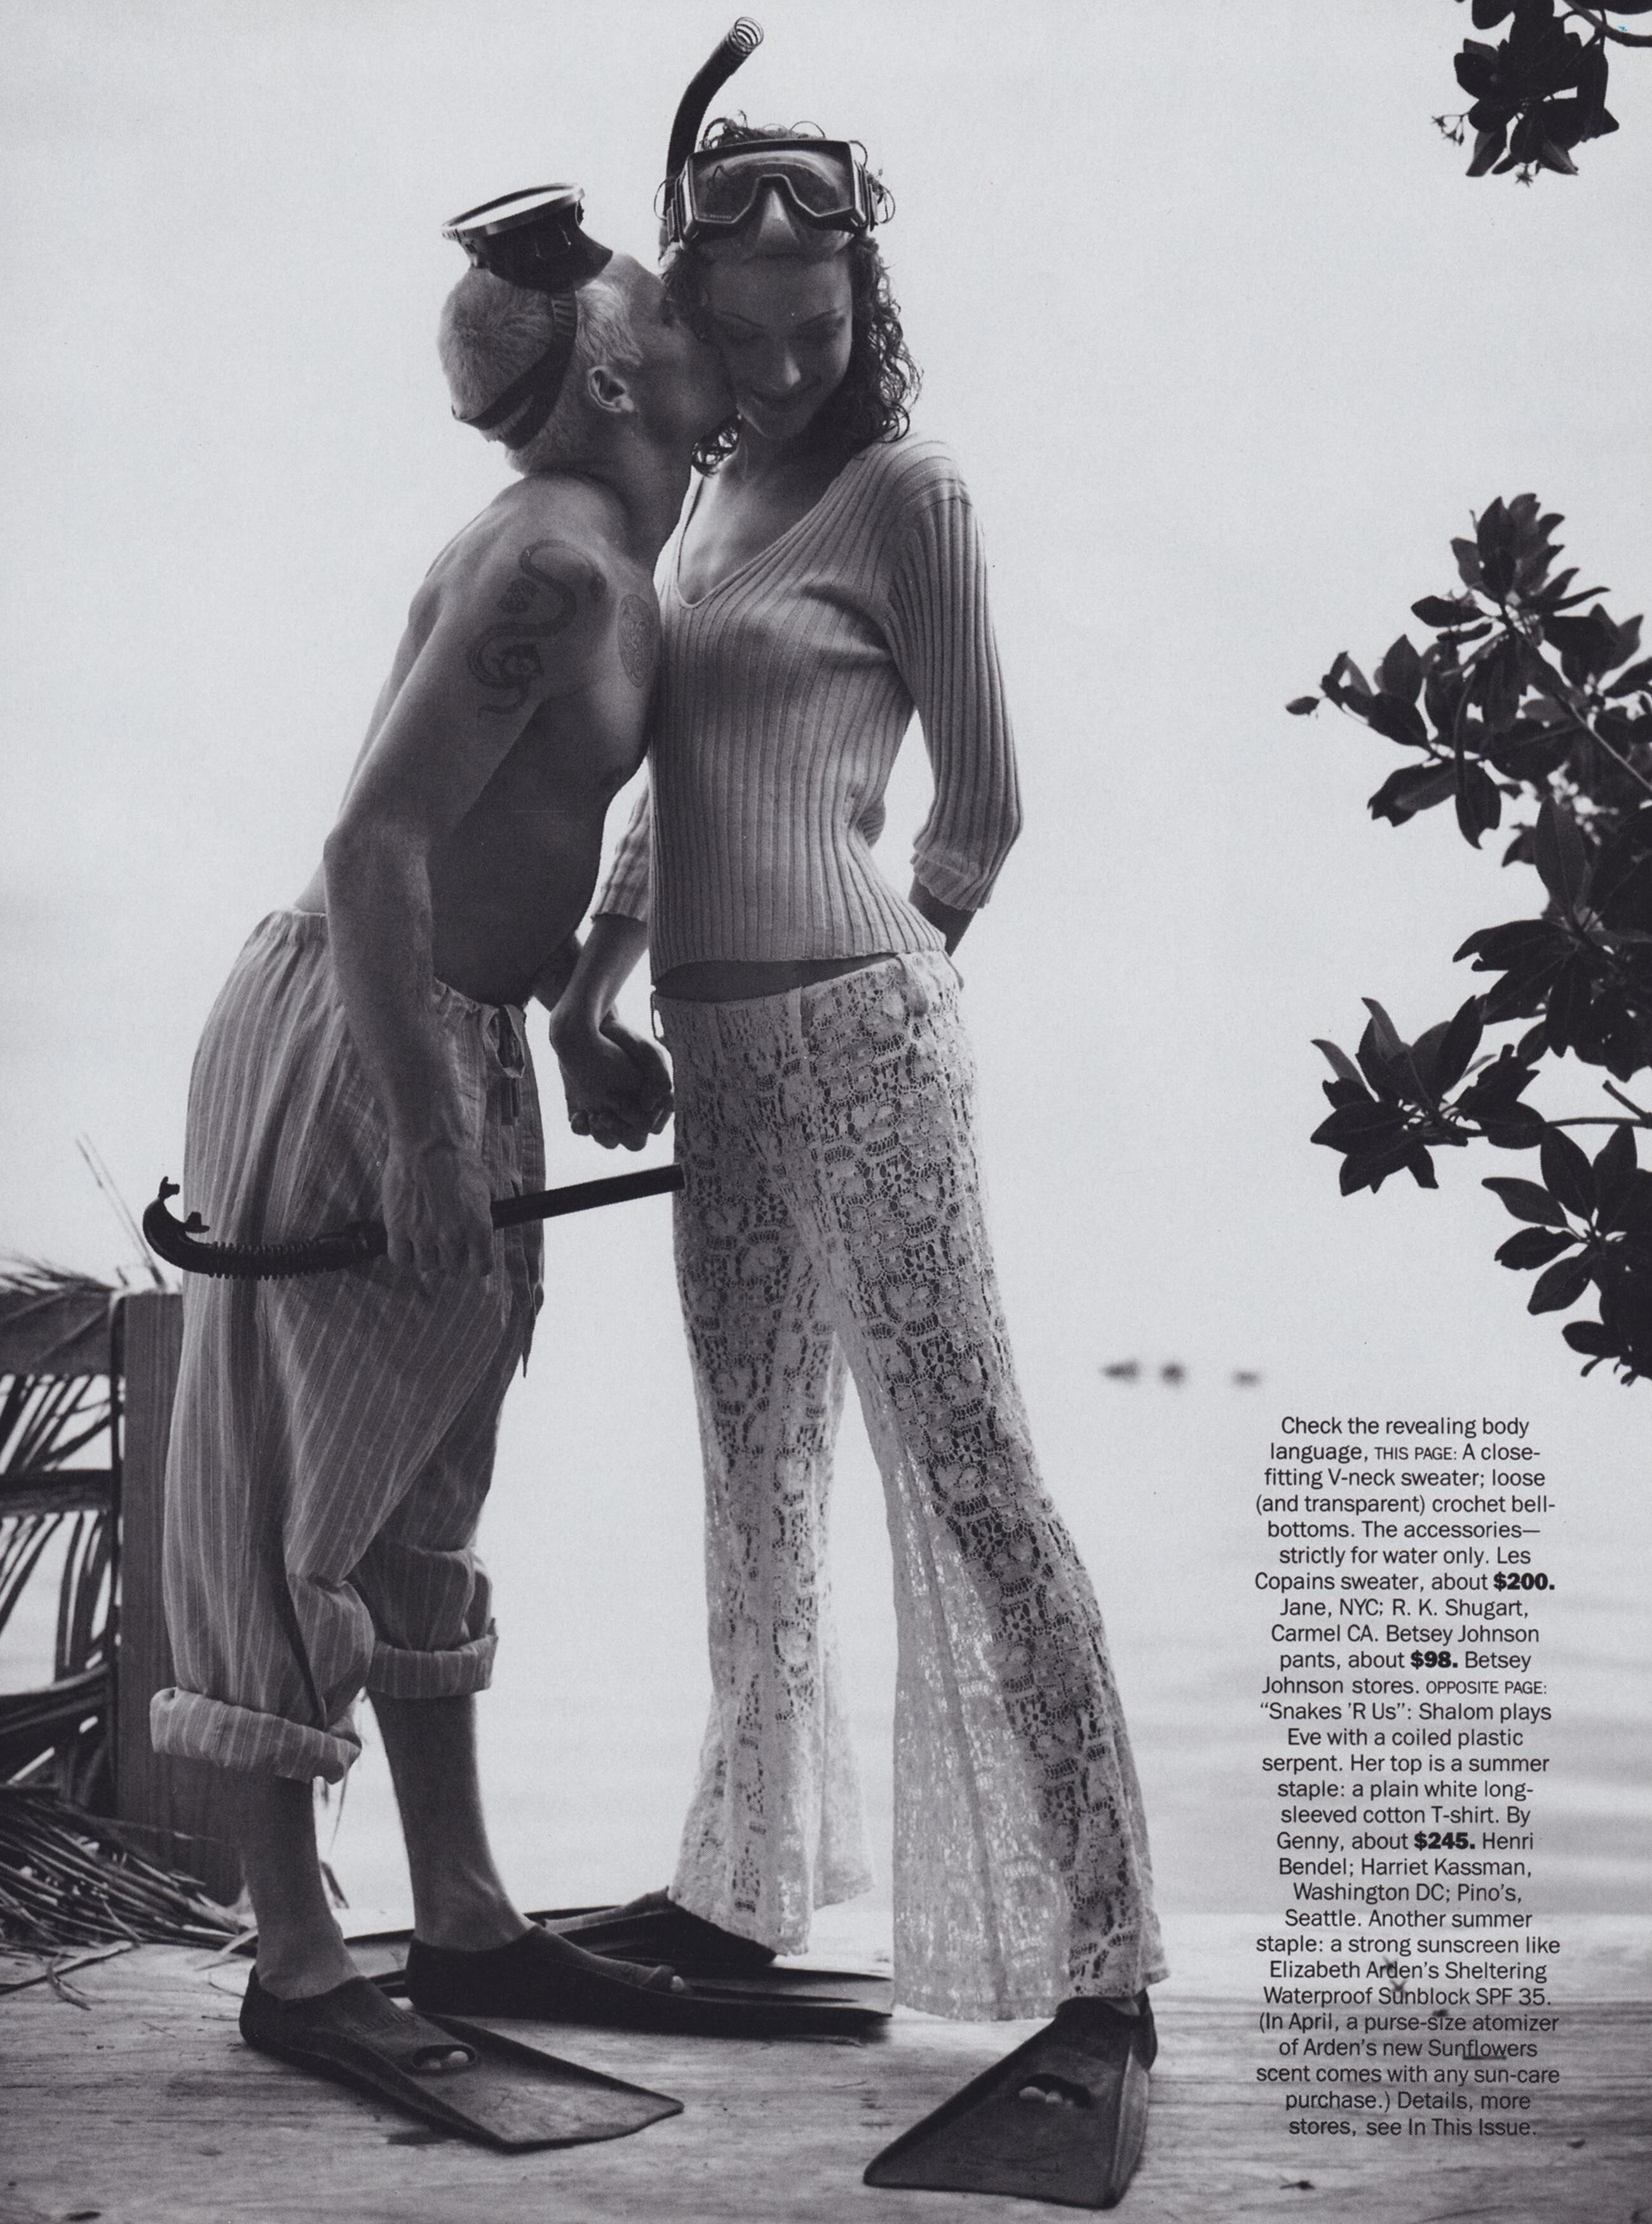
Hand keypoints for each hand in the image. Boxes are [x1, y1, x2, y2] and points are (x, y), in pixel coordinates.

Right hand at [381, 1137, 494, 1276]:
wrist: (426, 1143)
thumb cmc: (457, 1159)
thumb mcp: (484, 1187)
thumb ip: (484, 1213)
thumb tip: (483, 1227)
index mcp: (478, 1227)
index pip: (481, 1267)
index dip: (475, 1264)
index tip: (471, 1259)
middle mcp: (452, 1236)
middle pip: (451, 1267)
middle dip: (449, 1256)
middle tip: (443, 1240)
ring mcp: (423, 1234)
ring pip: (426, 1265)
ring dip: (426, 1255)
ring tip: (424, 1238)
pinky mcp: (398, 1228)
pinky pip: (399, 1258)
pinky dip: (403, 1254)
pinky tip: (406, 1242)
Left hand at [553, 1013, 671, 1150]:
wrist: (589, 1029)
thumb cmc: (624, 1040)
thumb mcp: (650, 1054)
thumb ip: (661, 1081)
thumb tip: (648, 1106)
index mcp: (651, 1102)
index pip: (650, 1127)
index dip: (636, 1120)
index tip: (620, 1102)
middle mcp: (630, 1112)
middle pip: (632, 1141)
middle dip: (620, 1132)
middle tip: (604, 1115)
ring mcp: (607, 1112)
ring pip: (608, 1141)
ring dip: (602, 1134)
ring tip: (593, 1115)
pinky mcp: (584, 1109)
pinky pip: (583, 1131)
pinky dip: (581, 1127)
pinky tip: (580, 1114)